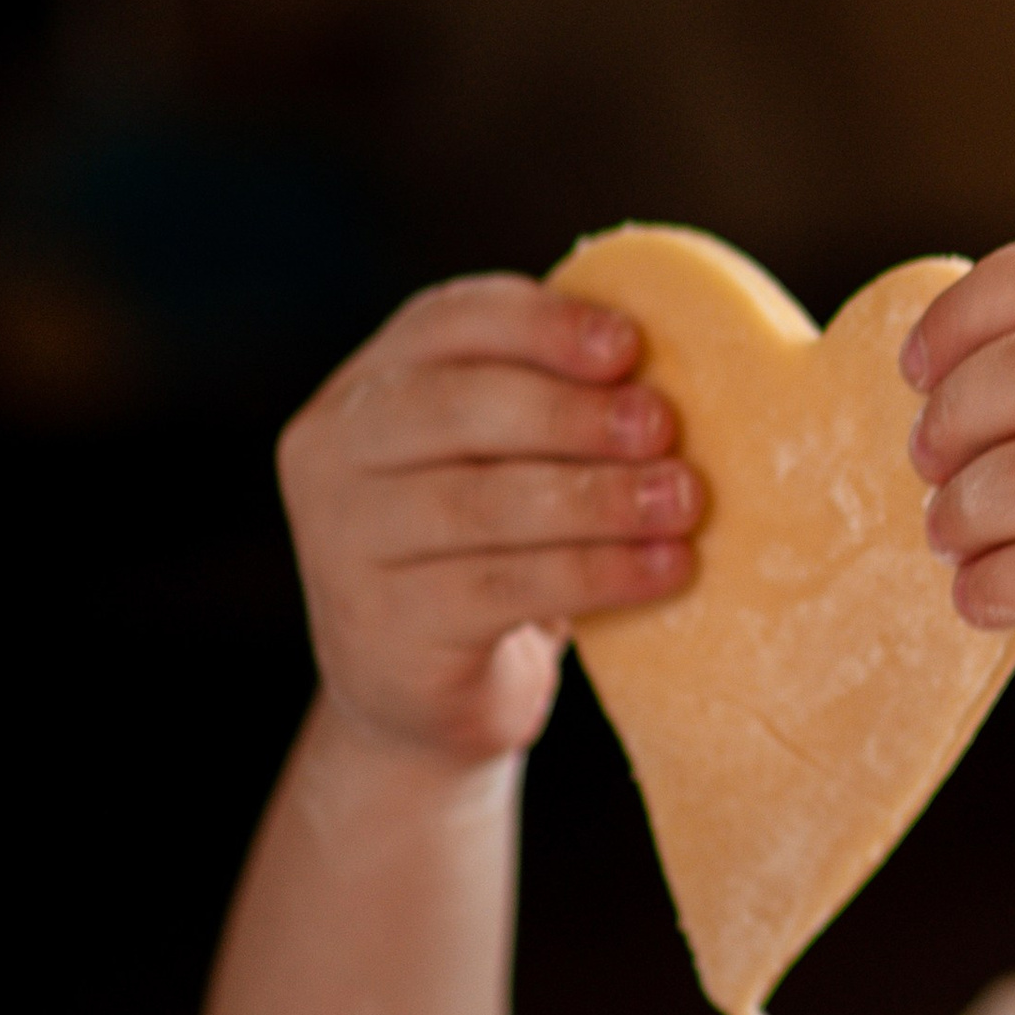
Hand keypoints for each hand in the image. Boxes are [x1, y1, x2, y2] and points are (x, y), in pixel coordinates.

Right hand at [275, 277, 700, 763]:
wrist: (421, 691)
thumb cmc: (487, 548)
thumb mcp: (503, 461)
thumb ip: (553, 401)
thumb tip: (678, 362)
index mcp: (369, 384)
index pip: (447, 323)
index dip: (541, 324)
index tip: (628, 344)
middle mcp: (332, 453)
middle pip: (455, 409)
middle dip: (571, 414)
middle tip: (663, 426)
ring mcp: (342, 544)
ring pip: (480, 504)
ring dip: (597, 498)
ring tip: (682, 500)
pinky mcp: (380, 629)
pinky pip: (499, 588)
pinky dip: (595, 573)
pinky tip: (664, 568)